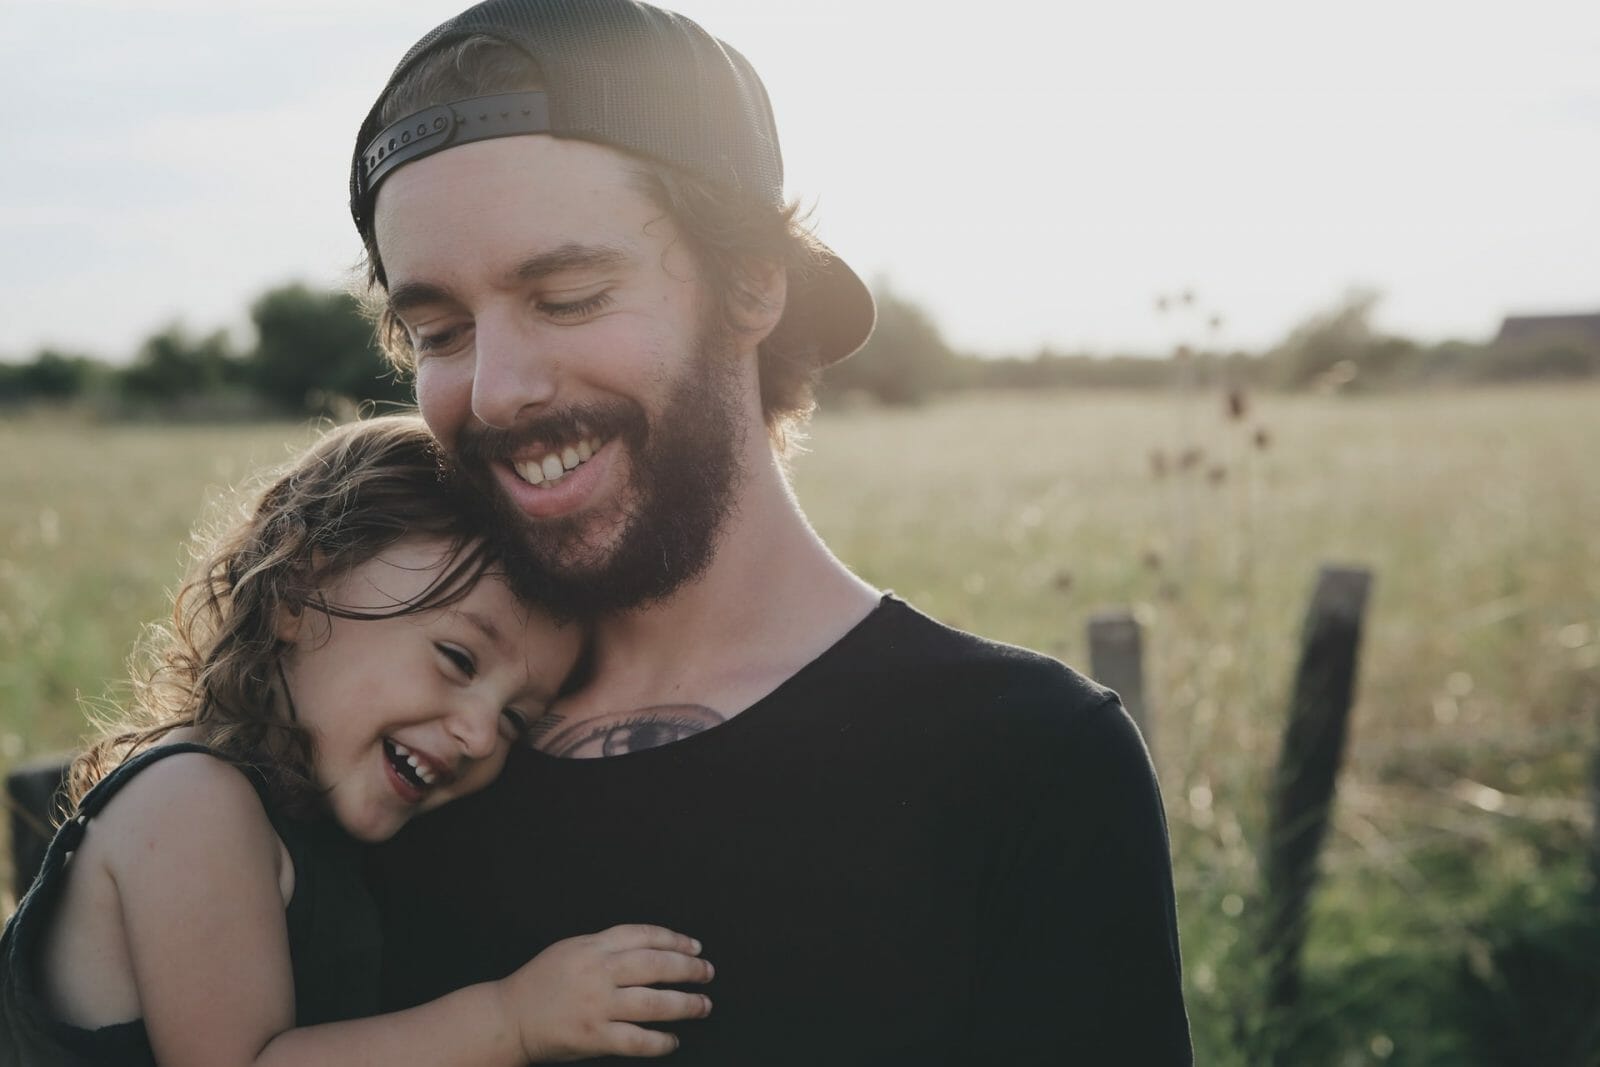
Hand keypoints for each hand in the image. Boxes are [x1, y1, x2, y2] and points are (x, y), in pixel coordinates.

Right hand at [494, 924, 713, 1060]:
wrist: (509, 1018)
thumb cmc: (539, 984)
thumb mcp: (572, 949)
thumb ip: (606, 946)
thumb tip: (650, 947)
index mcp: (593, 946)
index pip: (644, 935)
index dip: (675, 939)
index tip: (694, 947)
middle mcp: (598, 972)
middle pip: (656, 965)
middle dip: (689, 969)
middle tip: (707, 973)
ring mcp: (596, 1005)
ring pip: (653, 1002)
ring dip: (685, 1005)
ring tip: (702, 1006)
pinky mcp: (593, 1036)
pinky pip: (637, 1039)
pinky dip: (660, 1041)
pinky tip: (672, 1040)